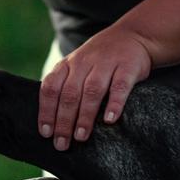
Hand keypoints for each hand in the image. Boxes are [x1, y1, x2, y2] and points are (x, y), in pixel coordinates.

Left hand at [38, 27, 152, 150]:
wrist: (133, 36)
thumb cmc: (100, 60)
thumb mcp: (77, 66)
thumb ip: (64, 86)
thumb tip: (51, 122)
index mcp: (68, 65)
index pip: (51, 88)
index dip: (47, 111)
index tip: (46, 133)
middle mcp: (84, 63)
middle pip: (69, 94)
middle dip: (64, 121)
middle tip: (62, 144)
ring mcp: (106, 63)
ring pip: (91, 91)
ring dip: (85, 116)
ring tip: (81, 136)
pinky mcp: (127, 66)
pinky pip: (120, 86)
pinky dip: (114, 103)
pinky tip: (110, 119)